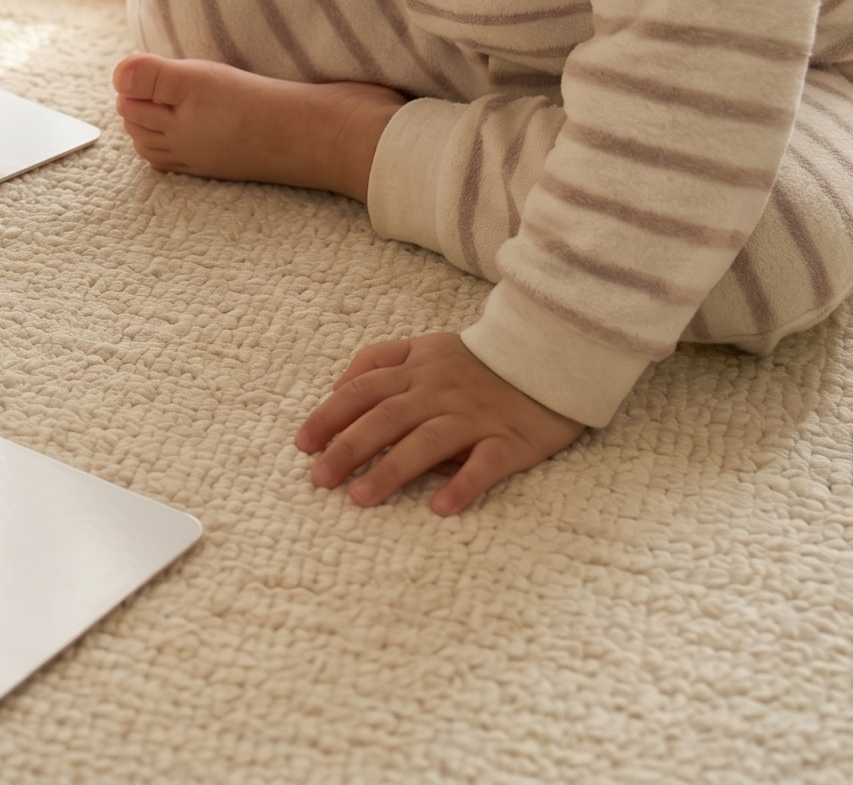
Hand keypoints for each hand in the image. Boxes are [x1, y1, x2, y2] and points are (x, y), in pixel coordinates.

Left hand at [294, 332, 583, 515]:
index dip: (329, 416)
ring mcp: (474, 417)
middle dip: (348, 449)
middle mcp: (439, 393)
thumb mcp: (424, 346)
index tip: (303, 444)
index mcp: (416, 370)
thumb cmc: (478, 361)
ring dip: (392, 470)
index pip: (362, 391)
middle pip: (385, 419)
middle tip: (319, 478)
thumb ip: (378, 360)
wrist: (549, 356)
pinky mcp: (510, 440)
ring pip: (426, 442)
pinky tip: (440, 507)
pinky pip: (484, 464)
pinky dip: (462, 484)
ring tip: (361, 497)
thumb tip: (334, 388)